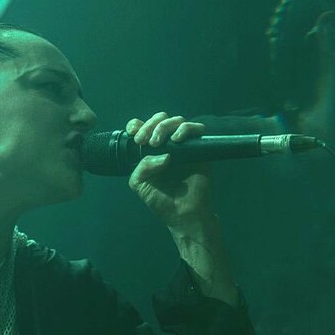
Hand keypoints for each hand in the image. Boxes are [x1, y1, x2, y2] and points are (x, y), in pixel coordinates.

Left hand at [125, 113, 212, 232]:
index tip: (134, 134)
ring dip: (163, 127)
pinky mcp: (200, 149)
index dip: (137, 125)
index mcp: (151, 150)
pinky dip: (185, 129)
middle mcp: (168, 144)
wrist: (182, 215)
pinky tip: (176, 140)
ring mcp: (184, 146)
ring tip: (156, 143)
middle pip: (160, 119)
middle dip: (149, 125)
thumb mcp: (139, 183)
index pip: (144, 127)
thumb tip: (161, 154)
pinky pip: (196, 129)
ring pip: (176, 121)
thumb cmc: (161, 200)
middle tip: (143, 140)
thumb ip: (140, 166)